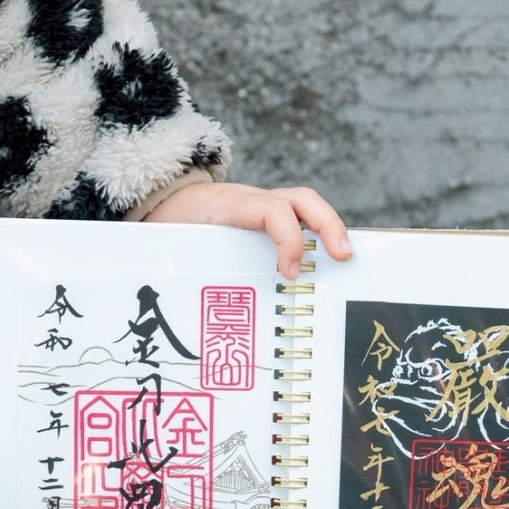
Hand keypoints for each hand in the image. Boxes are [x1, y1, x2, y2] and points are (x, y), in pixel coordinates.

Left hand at [143, 182, 352, 278]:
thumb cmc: (169, 227)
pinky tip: (323, 271)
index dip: (288, 238)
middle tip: (344, 256)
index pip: (270, 210)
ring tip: (345, 261)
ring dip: (330, 231)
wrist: (163, 203)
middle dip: (329, 224)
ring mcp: (264, 209)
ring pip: (306, 208)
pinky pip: (299, 224)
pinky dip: (316, 242)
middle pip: (302, 200)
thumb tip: (195, 308)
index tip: (292, 271)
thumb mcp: (171, 242)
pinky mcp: (267, 222)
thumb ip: (184, 262)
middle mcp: (253, 202)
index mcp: (229, 206)